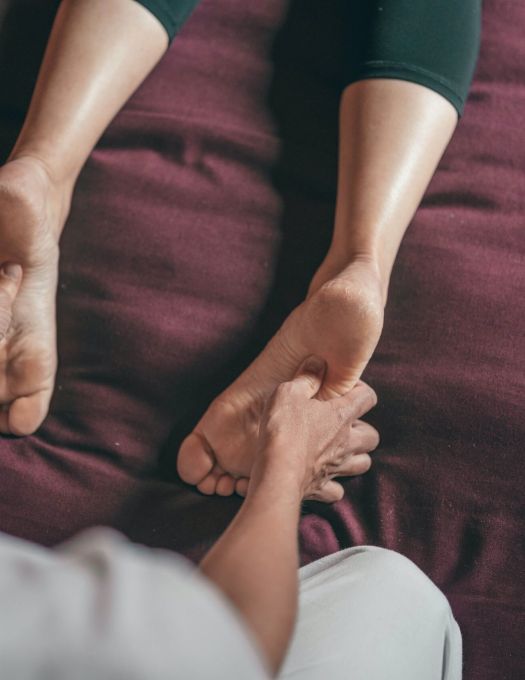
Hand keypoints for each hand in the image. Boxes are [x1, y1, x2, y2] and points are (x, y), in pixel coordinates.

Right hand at [251, 355, 379, 501]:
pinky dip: (333, 484)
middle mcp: (345, 442)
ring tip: (339, 450)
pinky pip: (337, 490)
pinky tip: (322, 477)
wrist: (276, 473)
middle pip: (372, 436)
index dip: (361, 390)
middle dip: (363, 428)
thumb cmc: (283, 429)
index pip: (368, 397)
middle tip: (343, 423)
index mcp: (341, 415)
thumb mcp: (288, 393)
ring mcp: (337, 467)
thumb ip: (306, 377)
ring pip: (363, 464)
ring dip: (355, 457)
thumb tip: (318, 362)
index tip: (346, 389)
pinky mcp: (323, 488)